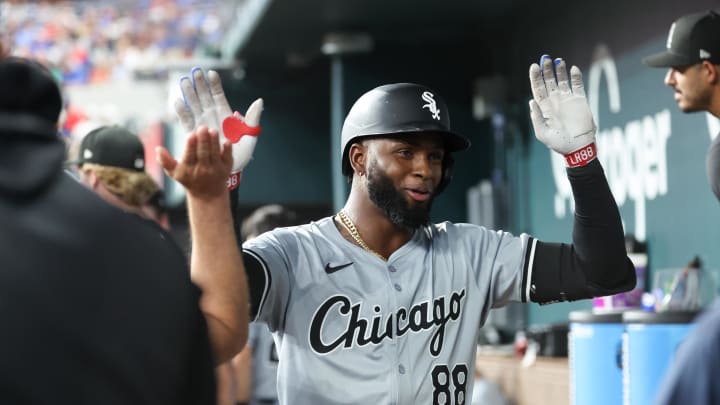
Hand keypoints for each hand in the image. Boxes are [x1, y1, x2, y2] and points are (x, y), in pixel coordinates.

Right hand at [156, 126, 232, 199]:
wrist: (207, 195)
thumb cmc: (189, 179)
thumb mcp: (175, 173)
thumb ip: (165, 161)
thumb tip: (157, 149)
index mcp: (188, 169)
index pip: (189, 156)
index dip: (190, 146)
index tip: (191, 135)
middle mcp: (203, 169)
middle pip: (203, 153)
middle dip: (203, 140)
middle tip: (203, 128)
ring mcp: (215, 169)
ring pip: (215, 154)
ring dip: (214, 142)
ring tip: (213, 131)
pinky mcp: (226, 168)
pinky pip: (228, 158)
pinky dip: (228, 150)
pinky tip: (227, 141)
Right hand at [174, 67, 262, 188]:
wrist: (229, 170)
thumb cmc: (241, 154)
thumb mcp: (250, 136)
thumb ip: (253, 119)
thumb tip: (259, 101)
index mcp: (225, 116)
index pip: (218, 96)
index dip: (215, 85)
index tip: (211, 73)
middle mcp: (212, 117)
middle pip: (204, 98)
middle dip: (200, 85)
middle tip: (195, 71)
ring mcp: (202, 124)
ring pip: (194, 106)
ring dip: (190, 94)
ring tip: (184, 81)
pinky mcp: (194, 134)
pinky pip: (187, 121)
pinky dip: (183, 112)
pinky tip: (178, 102)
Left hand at [529, 55, 596, 166]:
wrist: (578, 147)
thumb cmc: (558, 143)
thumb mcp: (543, 133)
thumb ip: (536, 118)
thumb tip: (531, 101)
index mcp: (544, 107)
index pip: (538, 88)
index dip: (535, 77)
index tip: (534, 66)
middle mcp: (554, 101)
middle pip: (549, 81)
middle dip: (546, 70)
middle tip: (546, 59)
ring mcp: (567, 99)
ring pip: (562, 80)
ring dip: (560, 70)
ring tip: (558, 61)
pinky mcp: (580, 100)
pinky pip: (577, 85)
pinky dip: (575, 77)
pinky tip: (573, 69)